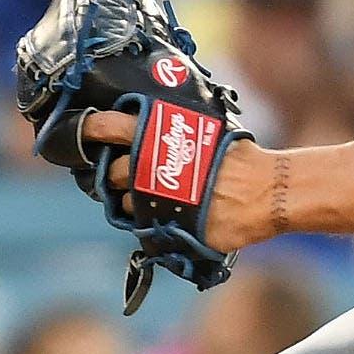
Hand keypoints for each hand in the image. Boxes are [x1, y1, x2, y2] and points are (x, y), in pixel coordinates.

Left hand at [80, 112, 277, 250]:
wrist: (267, 192)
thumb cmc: (240, 159)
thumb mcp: (206, 130)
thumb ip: (172, 132)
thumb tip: (146, 129)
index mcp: (161, 136)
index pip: (111, 127)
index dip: (93, 128)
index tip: (86, 132)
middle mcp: (153, 166)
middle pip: (113, 172)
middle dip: (117, 175)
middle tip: (129, 175)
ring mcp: (158, 198)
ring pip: (126, 204)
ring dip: (134, 202)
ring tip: (159, 197)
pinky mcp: (167, 226)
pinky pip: (147, 226)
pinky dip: (154, 221)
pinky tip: (171, 214)